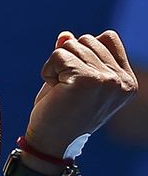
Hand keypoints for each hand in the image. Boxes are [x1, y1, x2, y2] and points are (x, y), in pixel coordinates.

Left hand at [25, 30, 137, 156]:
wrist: (52, 140)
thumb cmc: (61, 109)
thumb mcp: (70, 77)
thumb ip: (74, 54)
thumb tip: (65, 34)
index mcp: (127, 80)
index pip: (107, 37)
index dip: (84, 51)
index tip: (79, 79)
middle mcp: (122, 81)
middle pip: (86, 39)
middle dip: (68, 58)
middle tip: (68, 88)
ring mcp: (108, 80)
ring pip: (70, 45)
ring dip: (57, 65)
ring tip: (61, 90)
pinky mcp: (87, 80)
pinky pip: (58, 55)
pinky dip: (48, 70)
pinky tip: (54, 90)